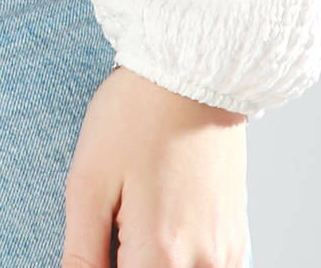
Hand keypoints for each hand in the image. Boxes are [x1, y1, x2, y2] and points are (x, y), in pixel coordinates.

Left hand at [63, 65, 248, 266]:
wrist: (192, 73)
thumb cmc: (135, 117)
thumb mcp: (88, 181)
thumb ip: (82, 252)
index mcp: (160, 255)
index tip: (97, 244)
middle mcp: (203, 265)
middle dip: (129, 260)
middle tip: (113, 226)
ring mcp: (226, 255)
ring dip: (155, 261)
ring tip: (133, 221)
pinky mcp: (237, 239)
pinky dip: (182, 261)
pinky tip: (161, 227)